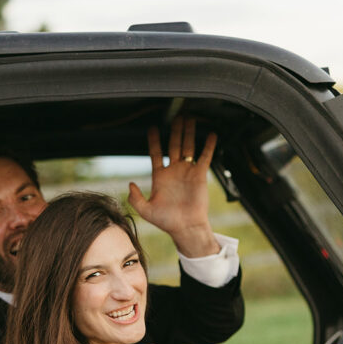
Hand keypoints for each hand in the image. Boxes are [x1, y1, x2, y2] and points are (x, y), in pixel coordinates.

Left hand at [128, 116, 218, 256]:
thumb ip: (135, 198)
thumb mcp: (146, 211)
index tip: (152, 128)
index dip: (154, 141)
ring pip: (188, 147)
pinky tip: (211, 134)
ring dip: (189, 132)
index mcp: (160, 176)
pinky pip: (205, 157)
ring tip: (190, 118)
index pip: (155, 153)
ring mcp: (187, 171)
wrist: (186, 228)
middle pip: (174, 144)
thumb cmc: (167, 221)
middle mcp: (174, 171)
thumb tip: (130, 184)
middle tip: (176, 115)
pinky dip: (208, 146)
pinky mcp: (200, 175)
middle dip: (175, 130)